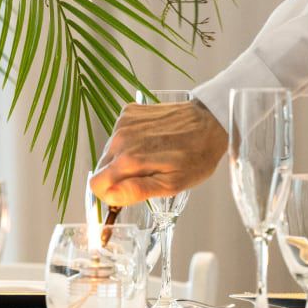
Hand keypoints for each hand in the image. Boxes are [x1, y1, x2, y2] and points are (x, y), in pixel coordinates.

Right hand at [90, 97, 227, 205]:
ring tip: (153, 156)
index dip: (111, 194)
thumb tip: (110, 195)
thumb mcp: (172, 184)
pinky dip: (131, 141)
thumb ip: (137, 191)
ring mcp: (123, 122)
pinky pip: (119, 134)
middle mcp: (120, 139)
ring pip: (110, 152)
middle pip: (103, 168)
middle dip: (120, 176)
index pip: (96, 185)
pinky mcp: (129, 112)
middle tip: (147, 174)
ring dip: (126, 158)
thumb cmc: (196, 157)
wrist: (210, 122)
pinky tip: (152, 140)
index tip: (128, 192)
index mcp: (128, 160)